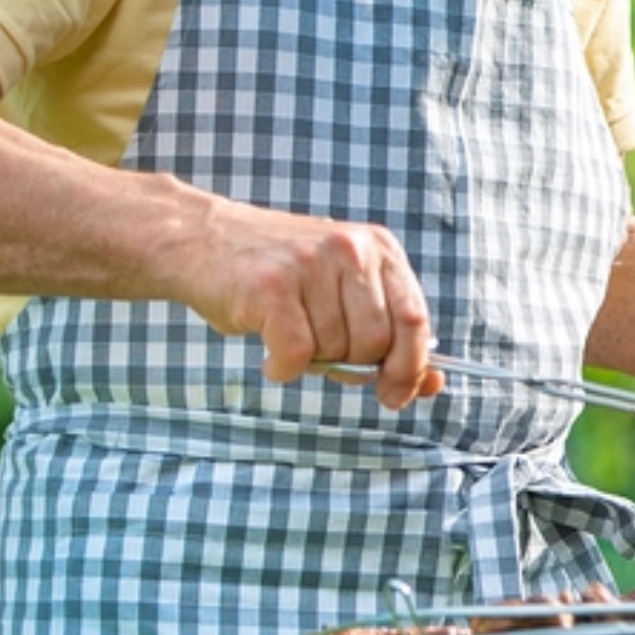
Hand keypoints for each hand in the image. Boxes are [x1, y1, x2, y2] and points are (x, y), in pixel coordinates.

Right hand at [184, 204, 440, 407]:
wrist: (203, 239)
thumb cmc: (281, 276)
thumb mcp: (343, 289)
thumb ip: (387, 332)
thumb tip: (432, 385)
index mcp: (380, 249)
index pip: (415, 318)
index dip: (411, 367)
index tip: (396, 395)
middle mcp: (352, 250)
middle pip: (376, 343)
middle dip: (351, 366)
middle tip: (320, 354)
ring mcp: (311, 265)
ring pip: (335, 351)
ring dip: (312, 362)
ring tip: (288, 334)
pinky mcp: (271, 287)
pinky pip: (296, 355)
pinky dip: (283, 369)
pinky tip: (269, 354)